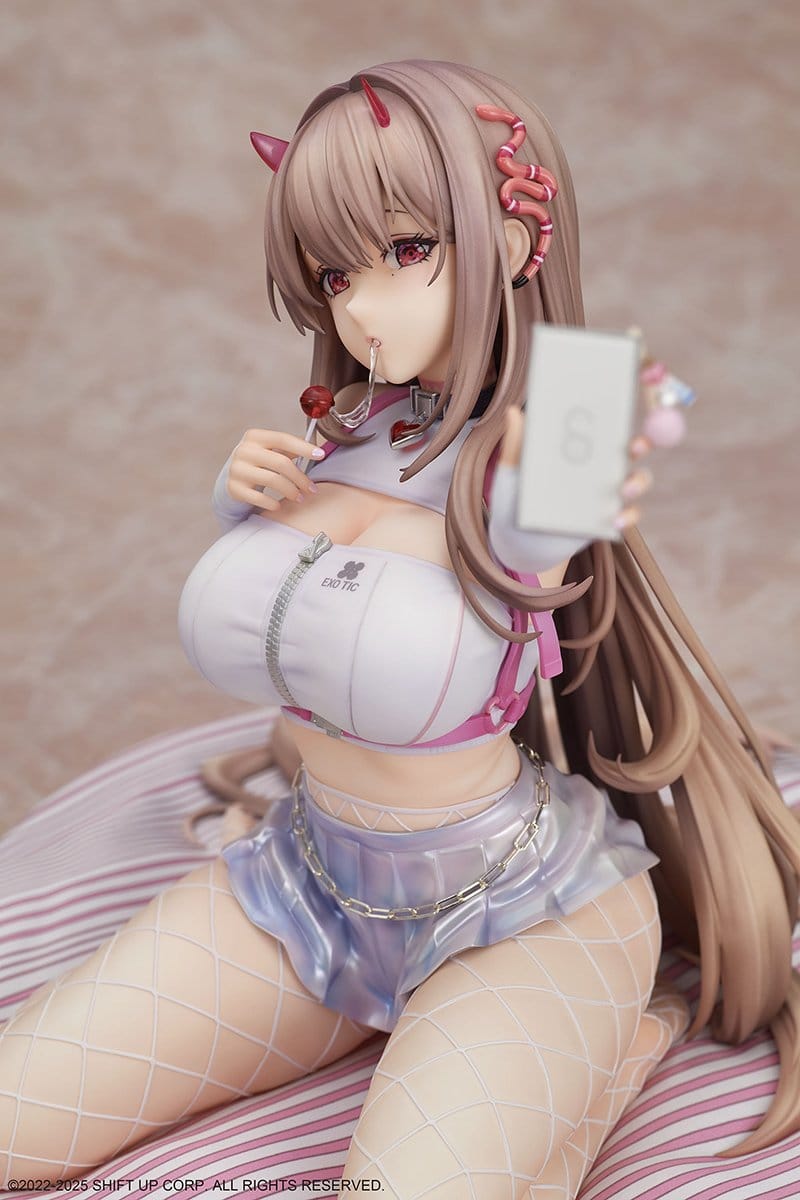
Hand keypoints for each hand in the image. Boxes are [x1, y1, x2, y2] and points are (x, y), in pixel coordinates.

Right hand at [226, 429, 324, 511]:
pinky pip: (258, 498)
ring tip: (299, 498)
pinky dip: (272, 503)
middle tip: (312, 489)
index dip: (303, 447)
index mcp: (255, 437)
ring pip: (272, 480)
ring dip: (291, 491)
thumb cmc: (259, 462)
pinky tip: (279, 506)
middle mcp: (244, 450)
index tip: (320, 455)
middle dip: (300, 478)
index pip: (283, 439)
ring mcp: (237, 469)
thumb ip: (289, 449)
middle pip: (281, 463)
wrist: (231, 476)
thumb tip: (316, 452)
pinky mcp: (234, 488)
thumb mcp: (270, 451)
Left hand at [499, 406, 652, 533]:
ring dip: (637, 482)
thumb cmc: (513, 501)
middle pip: (630, 450)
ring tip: (624, 489)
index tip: (620, 411)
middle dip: (641, 444)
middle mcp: (597, 467)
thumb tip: (513, 412)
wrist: (518, 542)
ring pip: (636, 480)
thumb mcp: (513, 474)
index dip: (617, 416)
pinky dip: (627, 516)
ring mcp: (605, 493)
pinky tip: (615, 520)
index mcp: (577, 450)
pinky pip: (628, 515)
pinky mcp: (607, 519)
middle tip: (635, 447)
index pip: (603, 427)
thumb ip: (516, 447)